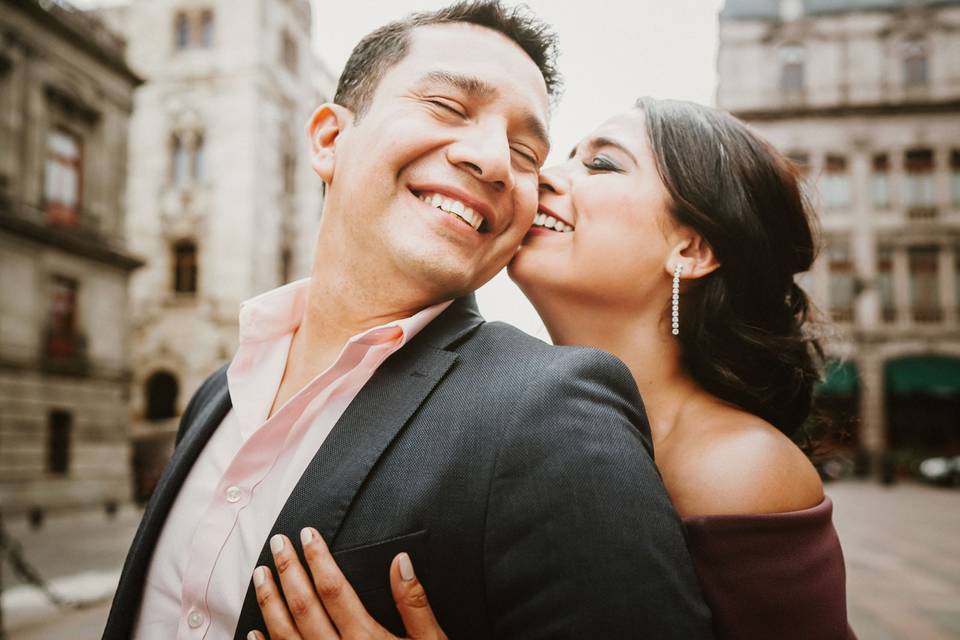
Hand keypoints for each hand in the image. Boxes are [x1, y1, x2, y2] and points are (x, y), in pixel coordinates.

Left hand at [247, 527, 447, 639]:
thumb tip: (400, 561)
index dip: (319, 559)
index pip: (335, 590)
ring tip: (260, 574)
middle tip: (277, 543)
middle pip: (305, 608)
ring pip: (286, 636)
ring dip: (270, 603)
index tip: (308, 534)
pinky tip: (255, 631)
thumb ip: (415, 605)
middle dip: (288, 572)